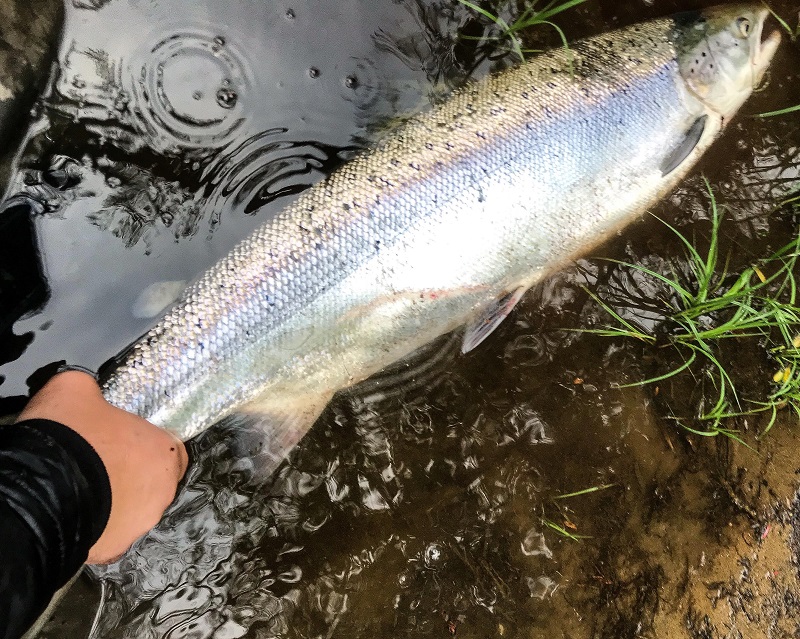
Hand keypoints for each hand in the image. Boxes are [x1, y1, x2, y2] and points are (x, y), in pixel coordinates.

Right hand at [17, 371, 187, 563]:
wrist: (40, 491)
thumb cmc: (70, 436)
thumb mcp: (76, 390)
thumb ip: (91, 389)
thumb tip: (86, 389)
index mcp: (163, 452)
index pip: (171, 448)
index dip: (147, 444)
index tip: (125, 442)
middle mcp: (162, 492)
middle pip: (154, 481)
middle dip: (133, 473)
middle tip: (102, 464)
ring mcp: (139, 524)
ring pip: (134, 510)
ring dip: (116, 500)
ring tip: (86, 489)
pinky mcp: (113, 548)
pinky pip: (109, 534)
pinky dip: (98, 525)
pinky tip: (78, 512)